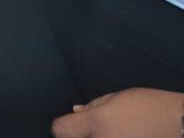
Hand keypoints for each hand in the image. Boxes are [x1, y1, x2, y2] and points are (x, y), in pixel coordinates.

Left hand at [52, 89, 183, 136]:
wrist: (183, 126)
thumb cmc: (154, 108)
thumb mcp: (119, 97)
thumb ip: (93, 106)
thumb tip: (76, 112)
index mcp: (98, 122)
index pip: (60, 130)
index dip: (63, 125)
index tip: (70, 124)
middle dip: (85, 134)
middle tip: (102, 128)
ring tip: (120, 133)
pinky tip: (127, 137)